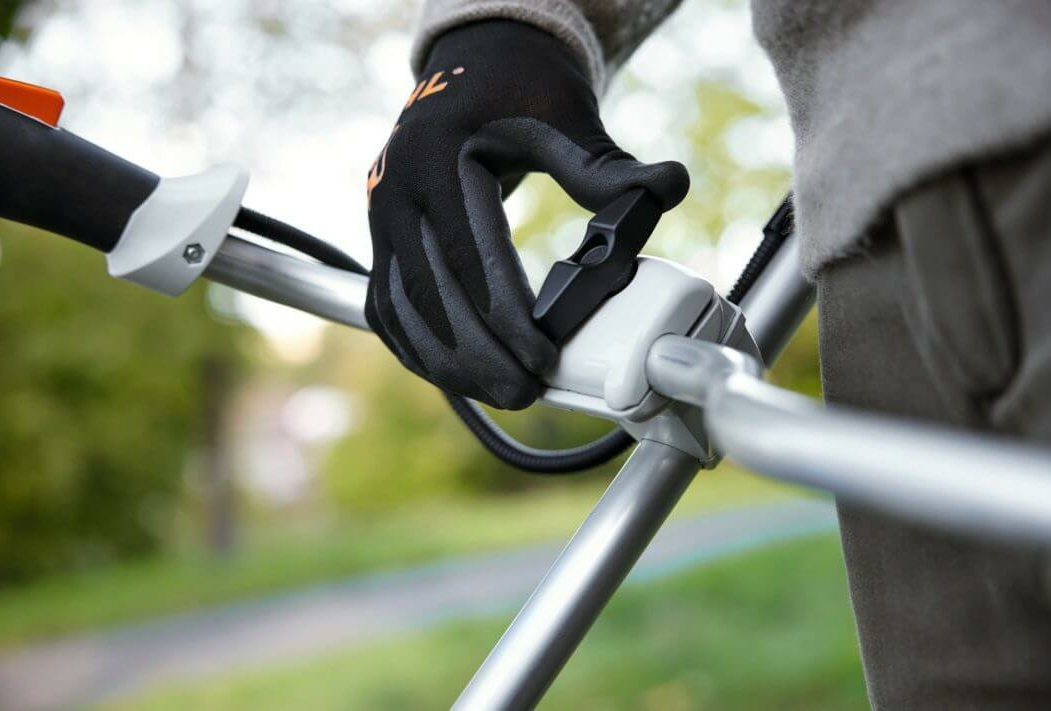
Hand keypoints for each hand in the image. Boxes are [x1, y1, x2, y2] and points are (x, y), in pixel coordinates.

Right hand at [365, 20, 688, 408]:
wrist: (471, 70)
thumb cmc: (519, 91)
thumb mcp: (563, 115)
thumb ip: (605, 164)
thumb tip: (669, 186)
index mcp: (435, 159)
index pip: (468, 257)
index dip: (505, 317)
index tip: (543, 358)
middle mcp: (395, 191)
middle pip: (430, 296)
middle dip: (477, 355)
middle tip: (523, 394)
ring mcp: (381, 217)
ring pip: (402, 310)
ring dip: (446, 362)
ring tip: (498, 393)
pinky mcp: (382, 239)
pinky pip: (388, 308)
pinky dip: (419, 348)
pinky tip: (455, 374)